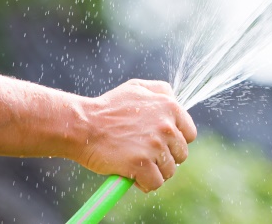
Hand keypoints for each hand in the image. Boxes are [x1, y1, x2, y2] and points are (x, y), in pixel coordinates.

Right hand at [70, 79, 196, 192]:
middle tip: (145, 155)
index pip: (190, 134)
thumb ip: (161, 90)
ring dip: (154, 172)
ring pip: (169, 171)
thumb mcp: (137, 87)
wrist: (81, 126)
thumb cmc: (108, 108)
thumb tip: (176, 98)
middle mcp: (167, 126)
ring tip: (136, 164)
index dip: (175, 142)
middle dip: (165, 158)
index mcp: (170, 108)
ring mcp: (154, 146)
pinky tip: (133, 176)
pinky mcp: (141, 164)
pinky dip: (145, 184)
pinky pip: (155, 183)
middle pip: (181, 154)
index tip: (161, 144)